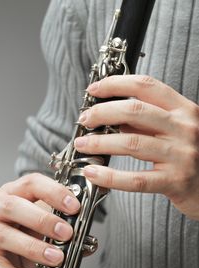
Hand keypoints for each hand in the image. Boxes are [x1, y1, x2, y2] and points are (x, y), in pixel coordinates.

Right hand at [0, 173, 79, 267]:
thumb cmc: (20, 230)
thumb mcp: (41, 222)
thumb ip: (62, 228)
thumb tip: (88, 244)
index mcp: (13, 192)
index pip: (32, 183)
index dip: (54, 192)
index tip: (74, 206)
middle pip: (13, 206)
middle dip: (43, 220)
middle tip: (66, 233)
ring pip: (4, 236)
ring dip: (33, 248)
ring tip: (56, 258)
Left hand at [74, 75, 198, 220]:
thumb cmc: (190, 157)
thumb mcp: (174, 131)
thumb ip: (146, 123)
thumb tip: (111, 116)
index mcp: (184, 110)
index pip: (146, 86)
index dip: (116, 84)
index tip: (94, 89)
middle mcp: (185, 128)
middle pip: (135, 110)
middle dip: (102, 112)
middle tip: (85, 119)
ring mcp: (182, 155)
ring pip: (131, 143)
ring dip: (100, 142)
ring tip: (82, 144)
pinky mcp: (175, 181)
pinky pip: (136, 179)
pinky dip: (110, 176)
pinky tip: (93, 173)